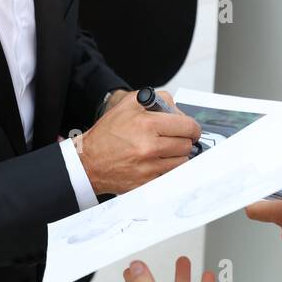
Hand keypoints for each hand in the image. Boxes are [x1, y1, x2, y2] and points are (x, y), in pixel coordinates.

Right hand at [76, 90, 200, 194]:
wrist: (89, 162)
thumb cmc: (107, 134)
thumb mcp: (128, 105)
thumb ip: (157, 99)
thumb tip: (177, 109)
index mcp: (146, 125)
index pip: (187, 126)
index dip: (192, 127)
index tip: (190, 129)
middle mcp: (149, 147)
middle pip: (187, 145)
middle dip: (183, 140)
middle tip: (175, 138)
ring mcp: (149, 168)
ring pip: (182, 161)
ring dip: (177, 155)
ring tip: (164, 150)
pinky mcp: (148, 183)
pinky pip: (170, 175)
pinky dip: (167, 168)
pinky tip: (156, 162)